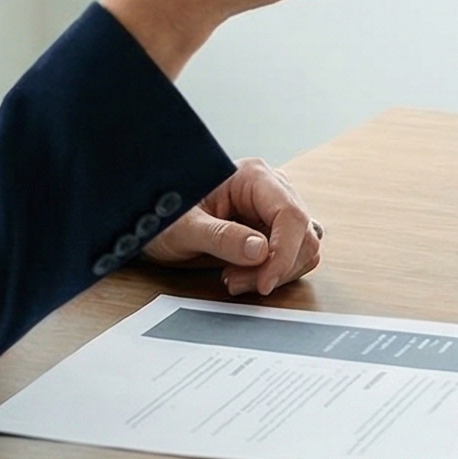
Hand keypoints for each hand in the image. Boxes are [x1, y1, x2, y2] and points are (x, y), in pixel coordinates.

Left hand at [139, 157, 324, 294]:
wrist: (154, 224)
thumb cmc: (164, 218)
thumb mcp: (184, 230)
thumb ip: (220, 238)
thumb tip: (260, 250)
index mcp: (253, 176)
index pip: (291, 215)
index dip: (284, 254)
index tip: (265, 282)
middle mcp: (271, 188)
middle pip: (302, 235)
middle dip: (276, 267)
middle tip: (234, 282)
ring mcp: (274, 209)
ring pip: (303, 248)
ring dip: (275, 273)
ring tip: (233, 278)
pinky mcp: (273, 228)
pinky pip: (292, 255)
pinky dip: (274, 272)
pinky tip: (243, 274)